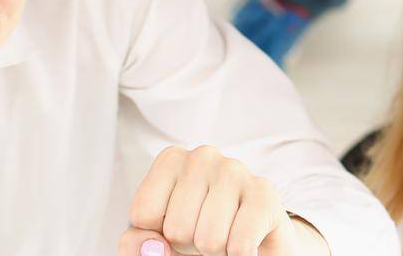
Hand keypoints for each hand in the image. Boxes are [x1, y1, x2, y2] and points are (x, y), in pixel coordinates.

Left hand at [120, 145, 328, 255]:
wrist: (251, 242)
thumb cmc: (199, 233)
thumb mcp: (160, 239)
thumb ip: (138, 243)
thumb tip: (151, 247)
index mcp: (171, 161)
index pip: (143, 214)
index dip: (158, 234)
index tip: (177, 224)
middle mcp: (203, 156)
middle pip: (176, 227)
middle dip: (189, 243)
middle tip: (205, 231)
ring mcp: (236, 170)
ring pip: (208, 239)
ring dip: (216, 250)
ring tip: (225, 235)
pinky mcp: (264, 192)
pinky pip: (239, 244)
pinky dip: (239, 255)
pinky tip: (245, 242)